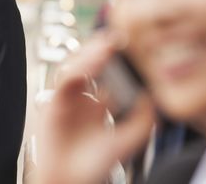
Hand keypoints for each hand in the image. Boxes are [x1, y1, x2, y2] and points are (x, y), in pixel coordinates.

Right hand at [36, 33, 154, 183]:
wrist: (70, 180)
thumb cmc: (94, 166)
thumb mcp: (125, 141)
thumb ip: (141, 121)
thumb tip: (152, 97)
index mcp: (98, 102)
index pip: (106, 71)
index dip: (115, 56)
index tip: (131, 44)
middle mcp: (81, 96)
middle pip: (88, 63)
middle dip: (101, 48)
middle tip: (118, 36)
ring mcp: (67, 98)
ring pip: (75, 65)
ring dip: (90, 53)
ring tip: (108, 45)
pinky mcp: (53, 102)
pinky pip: (65, 79)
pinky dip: (79, 69)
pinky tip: (94, 63)